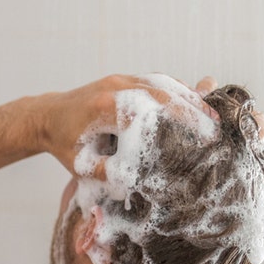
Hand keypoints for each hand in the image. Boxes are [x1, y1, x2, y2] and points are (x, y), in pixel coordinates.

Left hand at [35, 74, 220, 174]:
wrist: (46, 117)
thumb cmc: (65, 146)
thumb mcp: (82, 167)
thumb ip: (107, 175)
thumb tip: (136, 185)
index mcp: (104, 108)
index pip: (149, 111)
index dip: (178, 121)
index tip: (201, 136)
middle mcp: (115, 87)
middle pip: (162, 92)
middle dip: (192, 108)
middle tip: (217, 126)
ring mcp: (121, 78)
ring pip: (163, 83)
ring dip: (189, 98)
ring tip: (213, 116)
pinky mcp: (125, 78)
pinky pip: (157, 81)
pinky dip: (178, 91)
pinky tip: (195, 103)